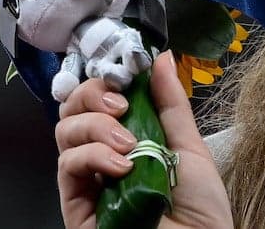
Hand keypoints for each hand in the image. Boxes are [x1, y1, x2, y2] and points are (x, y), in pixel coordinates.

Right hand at [55, 51, 232, 227]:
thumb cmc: (199, 208)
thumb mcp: (190, 146)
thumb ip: (171, 103)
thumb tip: (159, 57)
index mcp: (129, 137)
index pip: (99, 97)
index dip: (105, 79)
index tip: (126, 74)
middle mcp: (102, 155)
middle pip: (73, 109)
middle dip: (93, 94)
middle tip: (121, 105)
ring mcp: (86, 179)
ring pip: (65, 131)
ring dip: (96, 126)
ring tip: (129, 144)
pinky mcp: (75, 204)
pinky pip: (67, 165)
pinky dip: (93, 155)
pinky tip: (121, 165)